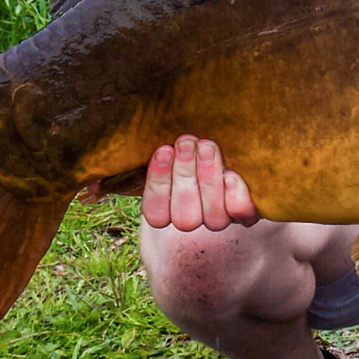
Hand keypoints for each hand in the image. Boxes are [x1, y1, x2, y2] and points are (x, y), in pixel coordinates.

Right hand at [140, 135, 259, 231]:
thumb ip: (149, 149)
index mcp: (167, 208)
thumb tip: (110, 149)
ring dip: (209, 179)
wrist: (228, 141)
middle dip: (185, 176)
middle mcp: (194, 218)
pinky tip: (232, 174)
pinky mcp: (249, 212)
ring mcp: (221, 218)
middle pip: (185, 217)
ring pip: (214, 218)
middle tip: (186, 142)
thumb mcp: (168, 143)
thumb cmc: (189, 139)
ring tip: (208, 146)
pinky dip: (237, 196)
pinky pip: (244, 216)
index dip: (158, 184)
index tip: (163, 150)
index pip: (156, 213)